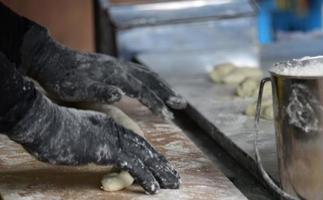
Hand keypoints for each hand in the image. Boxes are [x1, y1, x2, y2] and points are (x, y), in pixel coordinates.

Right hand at [7, 90, 179, 193]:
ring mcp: (113, 139)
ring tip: (174, 185)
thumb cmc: (51, 127)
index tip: (160, 165)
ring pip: (144, 158)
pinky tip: (154, 189)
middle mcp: (116, 130)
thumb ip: (89, 138)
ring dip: (160, 173)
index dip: (150, 154)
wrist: (42, 120)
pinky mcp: (108, 150)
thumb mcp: (75, 132)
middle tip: (175, 178)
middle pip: (145, 149)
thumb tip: (93, 148)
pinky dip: (145, 177)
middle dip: (162, 165)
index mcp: (109, 125)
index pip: (136, 141)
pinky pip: (132, 166)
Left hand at [20, 24, 186, 118]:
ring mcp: (118, 66)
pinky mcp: (115, 67)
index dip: (156, 103)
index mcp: (114, 75)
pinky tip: (152, 88)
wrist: (52, 61)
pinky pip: (139, 73)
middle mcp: (120, 68)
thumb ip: (99, 90)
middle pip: (150, 80)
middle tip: (181, 105)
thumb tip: (121, 94)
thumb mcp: (76, 89)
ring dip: (162, 86)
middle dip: (166, 93)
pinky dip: (151, 82)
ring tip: (174, 97)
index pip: (141, 90)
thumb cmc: (63, 80)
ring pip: (147, 75)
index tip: (168, 115)